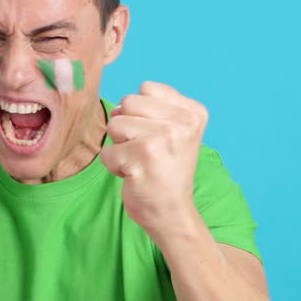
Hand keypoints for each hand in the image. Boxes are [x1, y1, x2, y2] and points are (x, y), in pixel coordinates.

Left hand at [100, 81, 207, 237]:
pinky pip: (107, 152)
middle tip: (146, 151)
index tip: (157, 136)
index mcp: (193, 112)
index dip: (142, 112)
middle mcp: (182, 123)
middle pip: (128, 103)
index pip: (147, 88)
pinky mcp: (142, 157)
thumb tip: (118, 107)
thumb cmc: (166, 170)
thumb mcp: (175, 131)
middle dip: (127, 128)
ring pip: (115, 125)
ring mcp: (163, 138)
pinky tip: (135, 175)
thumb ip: (152, 108)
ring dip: (120, 147)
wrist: (172, 212)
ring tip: (140, 162)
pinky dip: (114, 166)